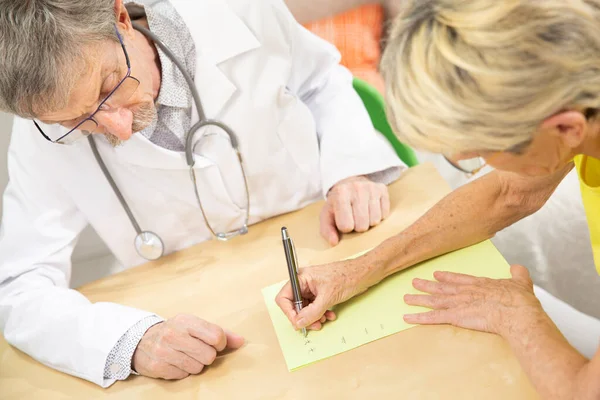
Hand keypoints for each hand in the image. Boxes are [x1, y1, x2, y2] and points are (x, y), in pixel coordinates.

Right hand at [132, 314, 244, 379]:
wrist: (141, 341)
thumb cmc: (176, 332)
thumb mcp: (196, 326)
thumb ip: (220, 332)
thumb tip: (241, 341)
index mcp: (186, 321)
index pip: (216, 336)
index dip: (221, 343)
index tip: (215, 344)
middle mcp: (173, 334)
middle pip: (209, 355)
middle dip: (207, 356)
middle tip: (197, 351)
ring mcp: (164, 350)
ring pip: (197, 368)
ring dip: (194, 364)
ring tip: (185, 356)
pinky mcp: (158, 366)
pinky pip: (183, 375)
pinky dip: (182, 371)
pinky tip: (175, 362)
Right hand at [275, 256, 376, 329]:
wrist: (364, 274)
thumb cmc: (347, 277)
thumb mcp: (328, 297)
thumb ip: (312, 312)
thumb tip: (298, 323)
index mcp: (301, 278)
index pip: (284, 297)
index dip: (289, 312)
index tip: (298, 323)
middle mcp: (304, 283)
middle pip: (294, 305)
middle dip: (303, 317)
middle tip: (314, 325)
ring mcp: (312, 288)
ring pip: (305, 308)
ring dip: (313, 317)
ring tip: (323, 321)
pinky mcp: (320, 293)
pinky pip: (314, 307)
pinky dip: (320, 314)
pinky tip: (329, 316)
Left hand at [320, 176, 389, 245]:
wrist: (349, 184)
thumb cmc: (337, 204)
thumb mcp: (326, 215)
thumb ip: (326, 230)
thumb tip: (334, 242)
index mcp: (340, 194)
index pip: (346, 226)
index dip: (345, 227)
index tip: (343, 221)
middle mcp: (356, 188)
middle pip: (362, 225)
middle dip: (358, 227)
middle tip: (354, 218)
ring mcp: (371, 188)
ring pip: (375, 221)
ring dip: (368, 222)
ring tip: (362, 214)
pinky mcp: (383, 189)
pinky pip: (384, 214)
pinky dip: (378, 215)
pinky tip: (370, 209)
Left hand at [403, 265, 544, 336]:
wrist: (516, 312)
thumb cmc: (519, 301)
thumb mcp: (521, 282)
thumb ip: (517, 274)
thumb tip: (517, 268)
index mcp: (480, 284)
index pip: (459, 279)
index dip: (447, 277)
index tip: (436, 275)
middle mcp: (465, 292)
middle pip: (441, 288)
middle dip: (427, 285)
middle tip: (414, 282)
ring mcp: (458, 303)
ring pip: (434, 301)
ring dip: (419, 299)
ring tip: (406, 297)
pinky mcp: (455, 316)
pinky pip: (433, 318)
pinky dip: (419, 318)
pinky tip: (407, 317)